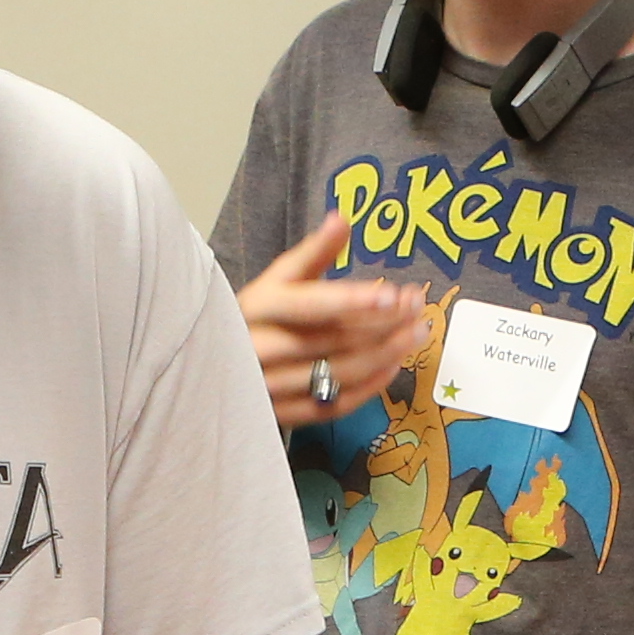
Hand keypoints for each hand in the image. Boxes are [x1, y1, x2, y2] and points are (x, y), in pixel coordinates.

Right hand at [241, 211, 428, 427]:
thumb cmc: (258, 316)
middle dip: (381, 323)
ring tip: (417, 331)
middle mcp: (258, 348)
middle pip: (330, 339)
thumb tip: (341, 219)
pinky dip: (370, 387)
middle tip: (417, 307)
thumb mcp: (277, 280)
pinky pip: (334, 405)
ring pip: (337, 373)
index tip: (393, 295)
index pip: (308, 305)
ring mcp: (269, 386)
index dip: (351, 301)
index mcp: (256, 306)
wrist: (216, 364)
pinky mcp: (282, 415)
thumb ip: (312, 253)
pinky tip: (394, 365)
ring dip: (385, 353)